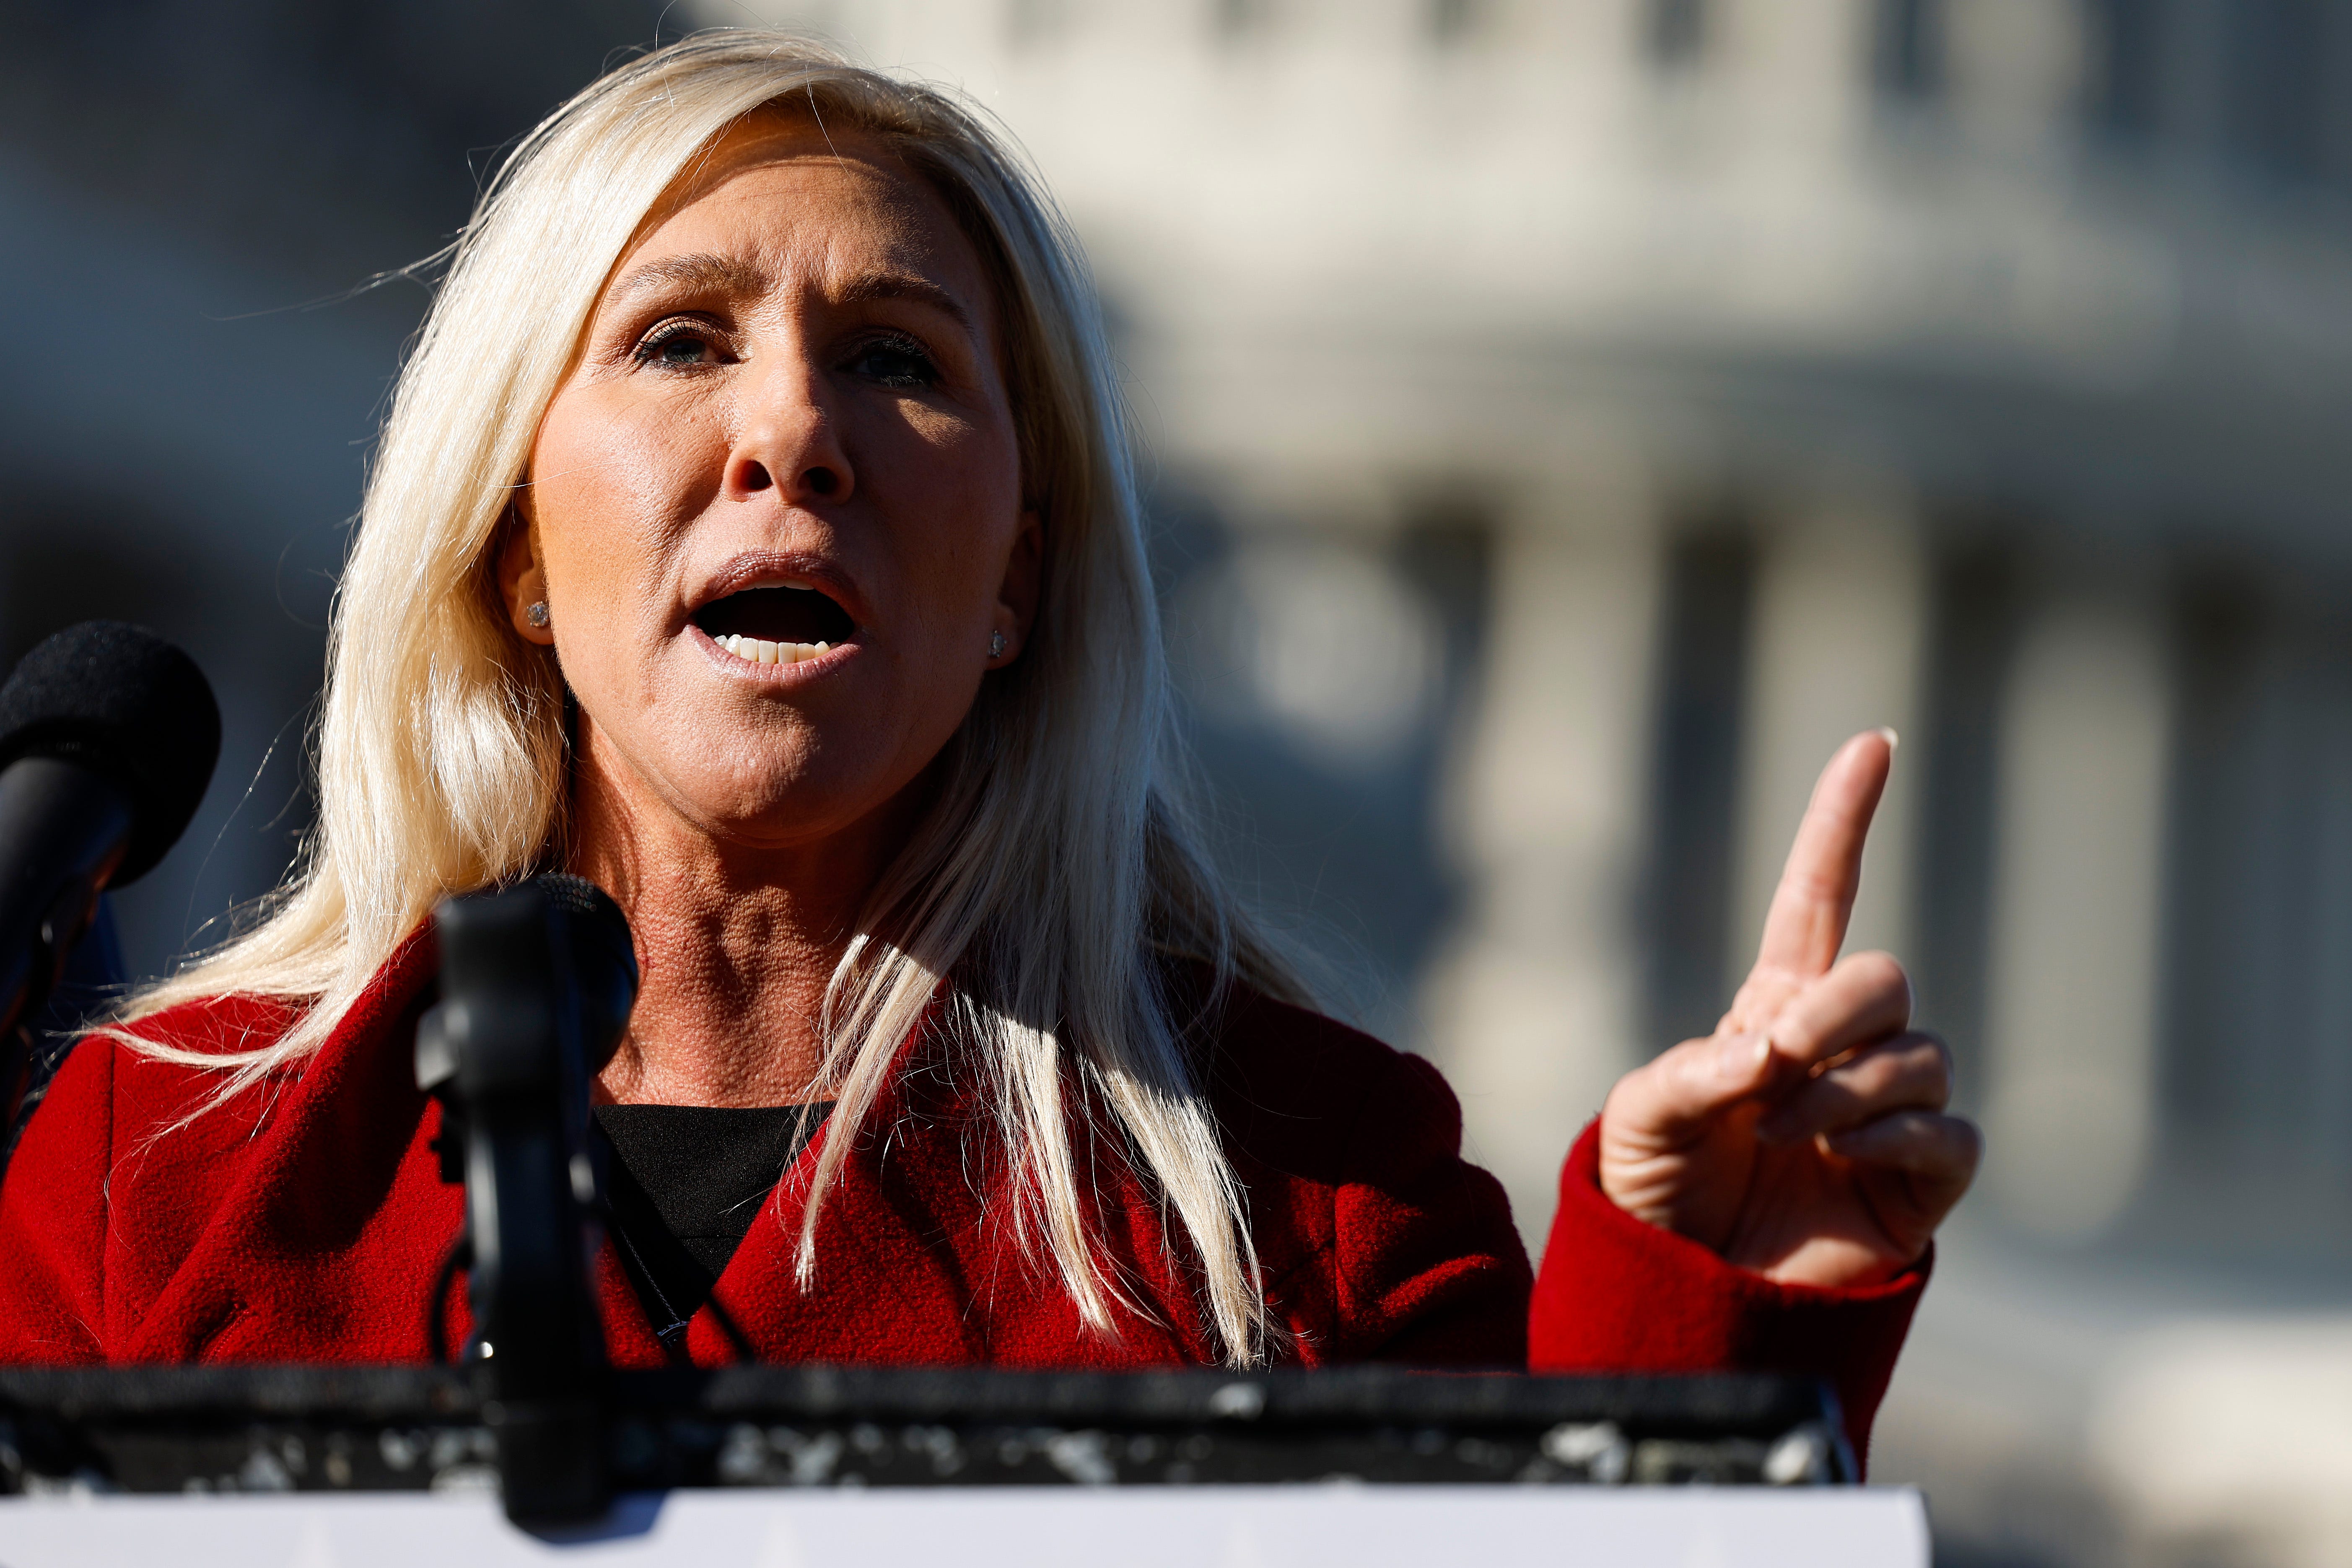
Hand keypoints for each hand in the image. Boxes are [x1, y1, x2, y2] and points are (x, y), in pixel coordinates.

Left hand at [1597, 730, 1980, 1287]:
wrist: (1685, 1287)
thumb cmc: (1659, 1188)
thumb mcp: (1638, 1116)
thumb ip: (1689, 1074)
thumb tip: (1764, 1057)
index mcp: (1775, 1006)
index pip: (1818, 894)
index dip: (1843, 819)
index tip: (1872, 740)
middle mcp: (1844, 1047)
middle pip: (1884, 978)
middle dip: (1833, 1015)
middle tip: (1775, 1066)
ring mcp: (1890, 1111)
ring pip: (1915, 1058)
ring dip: (1843, 1091)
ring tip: (1779, 1134)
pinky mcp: (1923, 1179)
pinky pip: (1947, 1134)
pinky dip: (1896, 1139)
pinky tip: (1842, 1158)